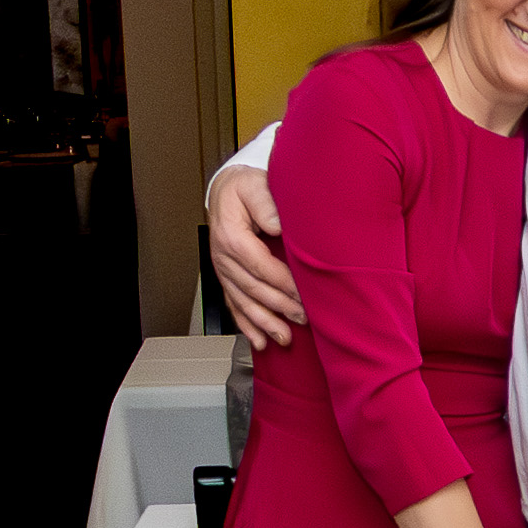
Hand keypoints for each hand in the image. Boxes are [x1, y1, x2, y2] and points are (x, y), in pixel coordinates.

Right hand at [204, 165, 302, 347]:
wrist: (226, 191)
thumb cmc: (243, 189)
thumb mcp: (255, 187)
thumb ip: (266, 204)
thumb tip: (278, 225)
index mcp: (231, 237)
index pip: (260, 266)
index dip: (283, 284)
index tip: (304, 296)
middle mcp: (223, 257)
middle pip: (253, 289)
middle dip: (279, 307)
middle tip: (303, 319)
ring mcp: (223, 270)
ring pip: (243, 302)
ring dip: (264, 323)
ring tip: (283, 338)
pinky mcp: (226, 278)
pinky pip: (234, 305)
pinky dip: (246, 326)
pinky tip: (258, 341)